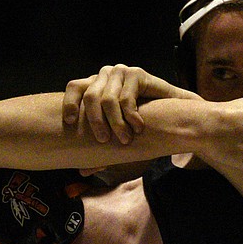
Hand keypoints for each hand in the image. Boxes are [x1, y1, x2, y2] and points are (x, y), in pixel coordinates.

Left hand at [62, 64, 190, 143]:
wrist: (173, 115)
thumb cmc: (142, 127)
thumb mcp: (118, 137)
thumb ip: (102, 151)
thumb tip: (82, 171)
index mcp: (96, 85)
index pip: (75, 87)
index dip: (69, 103)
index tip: (69, 122)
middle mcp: (106, 75)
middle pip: (91, 96)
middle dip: (96, 121)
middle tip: (103, 140)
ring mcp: (121, 72)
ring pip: (109, 100)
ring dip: (116, 123)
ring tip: (126, 138)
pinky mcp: (137, 74)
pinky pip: (127, 99)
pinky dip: (131, 117)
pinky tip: (139, 127)